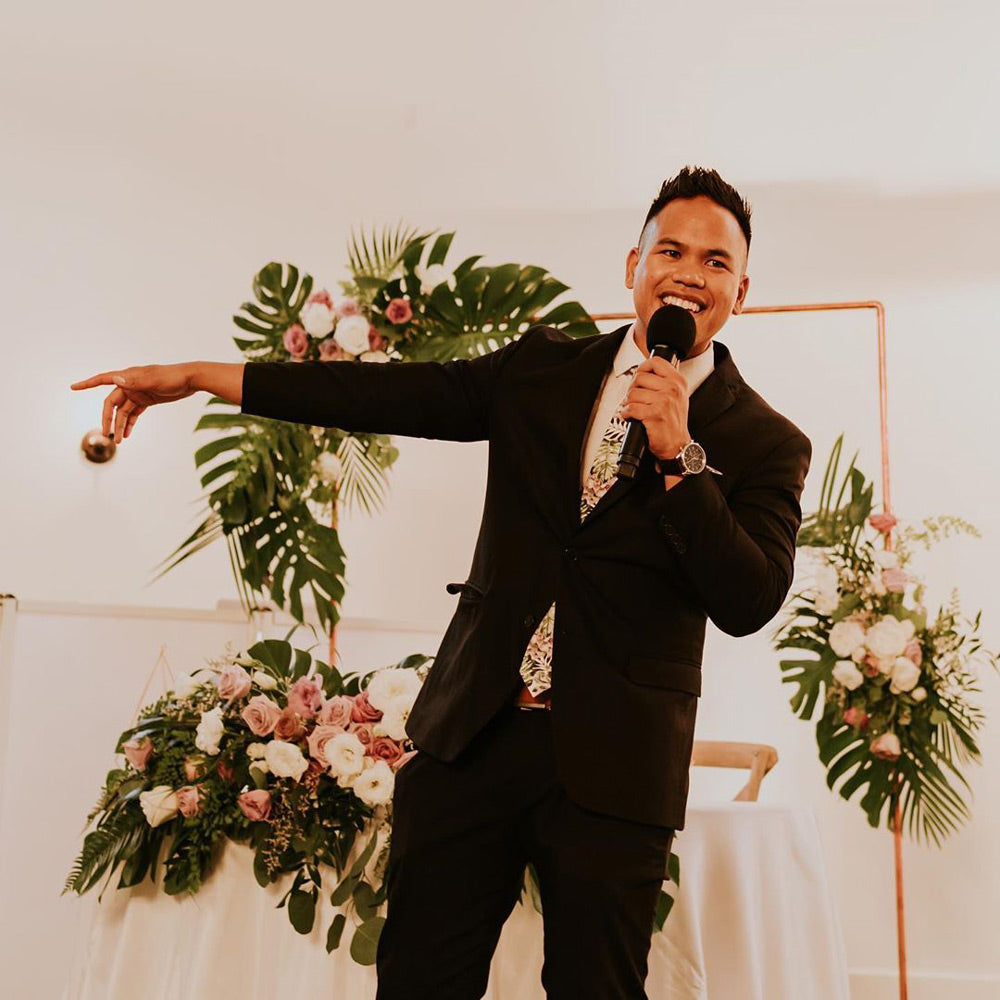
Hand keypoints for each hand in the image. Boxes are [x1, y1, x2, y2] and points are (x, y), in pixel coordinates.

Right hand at [70, 363, 196, 442]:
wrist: (191, 380)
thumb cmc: (172, 377)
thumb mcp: (154, 380)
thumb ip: (135, 381)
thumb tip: (116, 379)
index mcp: (128, 376)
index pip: (103, 379)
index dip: (87, 383)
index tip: (73, 387)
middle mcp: (130, 384)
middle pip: (112, 403)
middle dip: (108, 419)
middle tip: (106, 434)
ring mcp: (138, 393)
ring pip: (123, 411)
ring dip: (120, 425)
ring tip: (119, 440)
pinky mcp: (147, 400)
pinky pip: (134, 413)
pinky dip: (130, 423)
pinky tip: (127, 434)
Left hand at [619, 355, 688, 461]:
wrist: (677, 444)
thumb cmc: (674, 422)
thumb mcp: (677, 396)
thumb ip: (664, 381)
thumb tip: (643, 372)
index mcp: (678, 382)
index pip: (656, 362)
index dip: (642, 368)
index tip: (639, 376)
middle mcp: (672, 389)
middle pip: (640, 377)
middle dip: (633, 388)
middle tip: (635, 398)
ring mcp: (664, 402)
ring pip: (633, 393)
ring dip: (628, 403)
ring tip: (634, 409)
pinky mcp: (654, 414)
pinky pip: (631, 408)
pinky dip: (626, 413)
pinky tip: (630, 416)